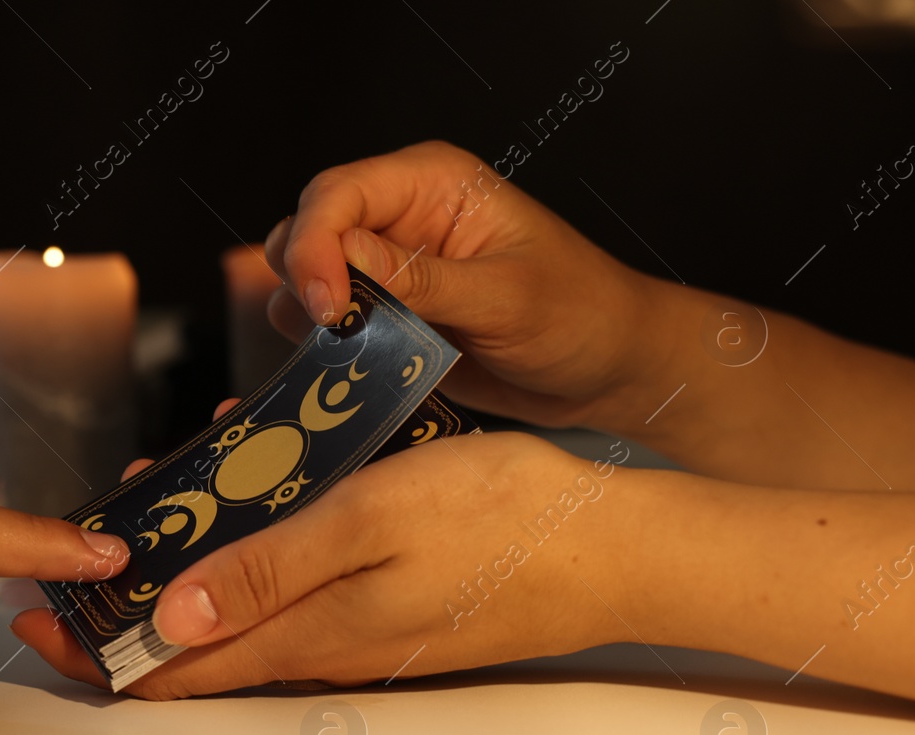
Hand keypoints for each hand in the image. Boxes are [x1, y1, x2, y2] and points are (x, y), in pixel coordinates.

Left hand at [12, 430, 638, 698]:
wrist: (614, 549)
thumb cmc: (502, 520)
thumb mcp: (370, 520)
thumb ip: (267, 571)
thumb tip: (169, 621)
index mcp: (307, 633)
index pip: (174, 668)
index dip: (97, 654)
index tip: (36, 628)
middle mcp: (322, 648)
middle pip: (196, 648)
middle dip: (127, 613)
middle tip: (80, 563)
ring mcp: (356, 635)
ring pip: (240, 619)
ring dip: (185, 582)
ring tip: (150, 522)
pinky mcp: (386, 612)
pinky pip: (291, 598)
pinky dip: (245, 568)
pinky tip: (246, 519)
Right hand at [265, 140, 671, 433]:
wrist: (609, 370)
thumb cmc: (582, 315)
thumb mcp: (506, 298)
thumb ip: (420, 280)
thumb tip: (343, 261)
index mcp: (434, 184)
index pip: (338, 194)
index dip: (314, 245)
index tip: (328, 306)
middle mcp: (402, 218)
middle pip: (307, 229)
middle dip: (304, 280)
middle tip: (334, 332)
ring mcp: (390, 269)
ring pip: (305, 278)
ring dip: (308, 318)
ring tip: (346, 352)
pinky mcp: (388, 317)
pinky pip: (327, 324)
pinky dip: (321, 348)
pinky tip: (347, 368)